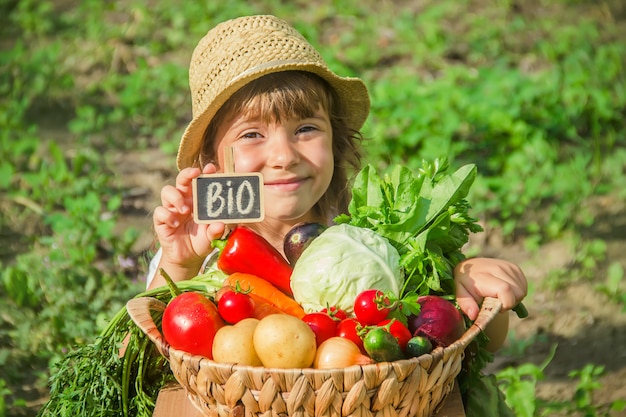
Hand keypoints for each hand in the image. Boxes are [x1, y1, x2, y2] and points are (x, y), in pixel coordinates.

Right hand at [153, 164, 225, 280]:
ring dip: (176, 197)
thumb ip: (216, 231)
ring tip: (185, 209)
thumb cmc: (201, 241)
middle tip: (194, 174)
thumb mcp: (212, 237)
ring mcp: (172, 209)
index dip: (204, 173)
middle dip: (187, 174)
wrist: (187, 258)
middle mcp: (184, 201)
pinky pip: (159, 211)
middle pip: (181, 180)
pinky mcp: (161, 221)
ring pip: (167, 191)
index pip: (199, 182)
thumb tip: (220, 224)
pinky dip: (167, 215)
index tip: (211, 169)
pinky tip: (174, 223)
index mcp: (198, 200)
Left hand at [454, 257, 527, 319]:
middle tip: (496, 303)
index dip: (505, 304)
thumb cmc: (466, 284)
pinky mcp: (514, 267)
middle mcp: (497, 268)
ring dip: (514, 298)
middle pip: (517, 293)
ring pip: (522, 290)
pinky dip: (517, 292)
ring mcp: (507, 266)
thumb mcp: (461, 294)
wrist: (470, 267)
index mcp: (484, 276)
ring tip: (500, 297)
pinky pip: (523, 285)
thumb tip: (473, 315)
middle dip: (510, 303)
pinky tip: (506, 291)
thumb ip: (467, 305)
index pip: (505, 290)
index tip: (496, 308)